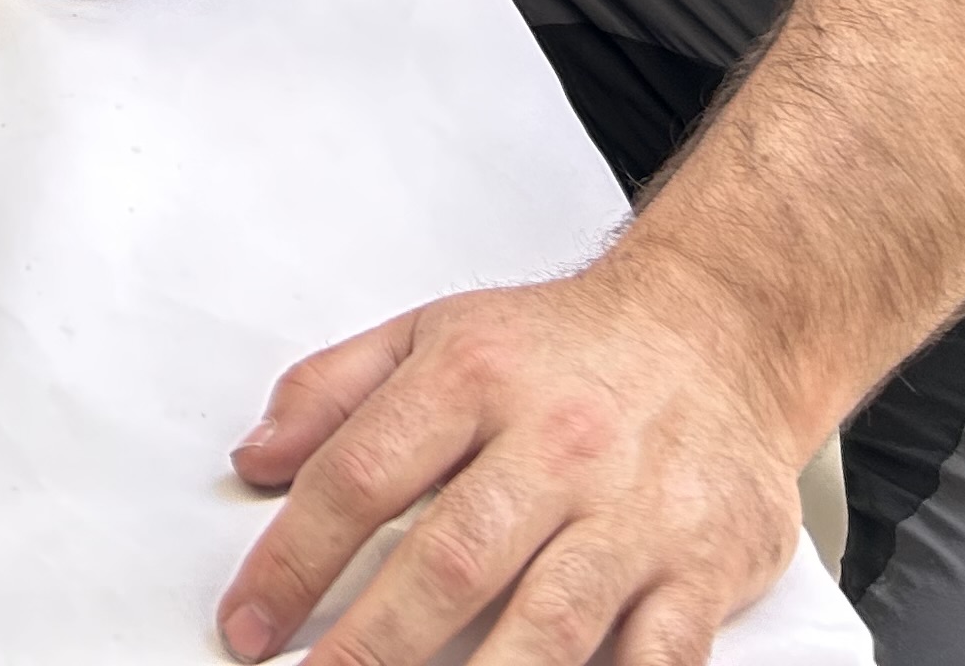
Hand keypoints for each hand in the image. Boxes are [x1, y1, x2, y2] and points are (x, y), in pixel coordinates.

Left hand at [220, 260, 811, 665]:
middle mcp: (555, 446)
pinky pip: (661, 658)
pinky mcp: (703, 570)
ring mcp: (634, 515)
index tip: (247, 624)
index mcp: (471, 381)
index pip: (360, 476)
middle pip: (450, 561)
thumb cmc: (561, 349)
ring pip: (550, 623)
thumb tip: (254, 459)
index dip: (293, 559)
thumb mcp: (432, 332)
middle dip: (374, 644)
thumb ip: (331, 392)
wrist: (717, 332)